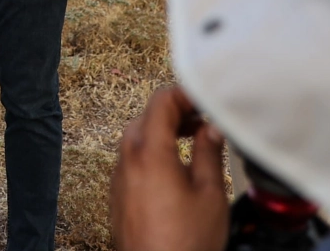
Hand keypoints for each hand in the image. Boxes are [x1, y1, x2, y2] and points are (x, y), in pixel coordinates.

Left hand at [110, 86, 229, 250]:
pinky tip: (172, 165)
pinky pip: (131, 159)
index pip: (161, 101)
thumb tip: (211, 127)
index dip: (184, 94)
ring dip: (162, 130)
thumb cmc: (186, 240)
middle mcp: (127, 158)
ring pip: (136, 137)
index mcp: (149, 151)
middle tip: (202, 118)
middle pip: (146, 116)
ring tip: (191, 138)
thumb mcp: (209, 193)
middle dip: (174, 111)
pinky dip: (151, 151)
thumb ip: (208, 152)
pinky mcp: (118, 193)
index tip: (205, 98)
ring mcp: (119, 176)